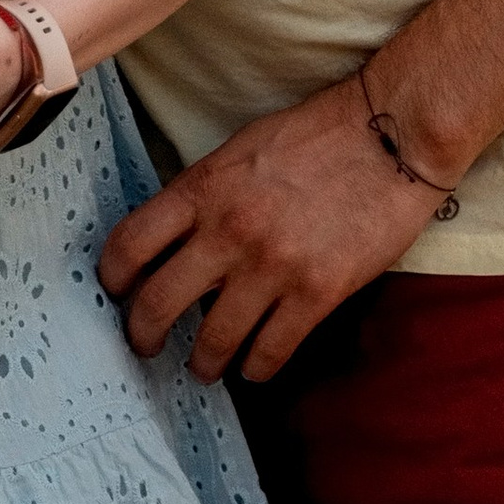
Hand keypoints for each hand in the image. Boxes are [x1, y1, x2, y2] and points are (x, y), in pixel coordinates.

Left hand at [96, 79, 439, 380]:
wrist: (392, 136)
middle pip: (157, 304)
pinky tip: (254, 365)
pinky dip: (256, 367)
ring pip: (212, 341)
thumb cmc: (316, 136)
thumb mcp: (238, 151)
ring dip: (202, 362)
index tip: (115, 293)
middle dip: (143, 335)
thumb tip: (171, 240)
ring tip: (205, 366)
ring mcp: (272, 266)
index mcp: (202, 189)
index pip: (129, 244)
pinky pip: (270, 351)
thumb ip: (201, 195)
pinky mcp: (318, 293)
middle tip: (146, 345)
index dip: (112, 278)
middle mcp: (228, 231)